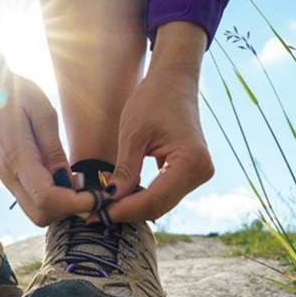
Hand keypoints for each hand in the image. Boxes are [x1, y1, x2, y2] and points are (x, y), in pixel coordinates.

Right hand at [0, 15, 95, 225]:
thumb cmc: (15, 93)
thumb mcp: (42, 111)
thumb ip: (54, 149)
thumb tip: (68, 180)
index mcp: (17, 156)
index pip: (46, 198)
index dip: (74, 204)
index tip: (97, 196)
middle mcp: (8, 174)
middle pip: (40, 215)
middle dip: (68, 210)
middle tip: (88, 190)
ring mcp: (6, 178)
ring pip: (35, 212)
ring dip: (60, 206)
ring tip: (77, 184)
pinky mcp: (9, 177)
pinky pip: (31, 201)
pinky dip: (52, 199)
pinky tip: (63, 180)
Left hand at [104, 22, 213, 222]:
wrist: (174, 80)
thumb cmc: (153, 99)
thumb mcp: (133, 134)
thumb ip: (125, 170)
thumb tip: (111, 200)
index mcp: (191, 161)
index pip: (155, 199)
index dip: (125, 210)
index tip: (97, 214)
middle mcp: (201, 172)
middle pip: (159, 206)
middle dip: (126, 212)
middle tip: (94, 215)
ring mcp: (198, 173)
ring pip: (161, 203)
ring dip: (132, 206)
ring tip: (102, 207)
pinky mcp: (189, 172)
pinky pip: (163, 193)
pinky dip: (141, 197)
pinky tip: (118, 197)